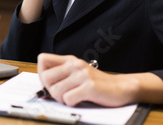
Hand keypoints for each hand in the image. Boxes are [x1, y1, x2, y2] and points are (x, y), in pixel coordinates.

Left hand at [37, 53, 162, 106]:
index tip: (51, 83)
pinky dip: (72, 104)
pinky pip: (68, 99)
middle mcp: (75, 64)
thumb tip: (42, 83)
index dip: (41, 73)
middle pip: (45, 78)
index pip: (43, 59)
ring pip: (55, 91)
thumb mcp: (78, 73)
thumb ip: (62, 73)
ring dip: (62, 99)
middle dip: (51, 90)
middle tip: (62, 94)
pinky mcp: (89, 86)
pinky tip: (81, 100)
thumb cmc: (97, 84)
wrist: (120, 87)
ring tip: (74, 97)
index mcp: (70, 60)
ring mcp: (82, 75)